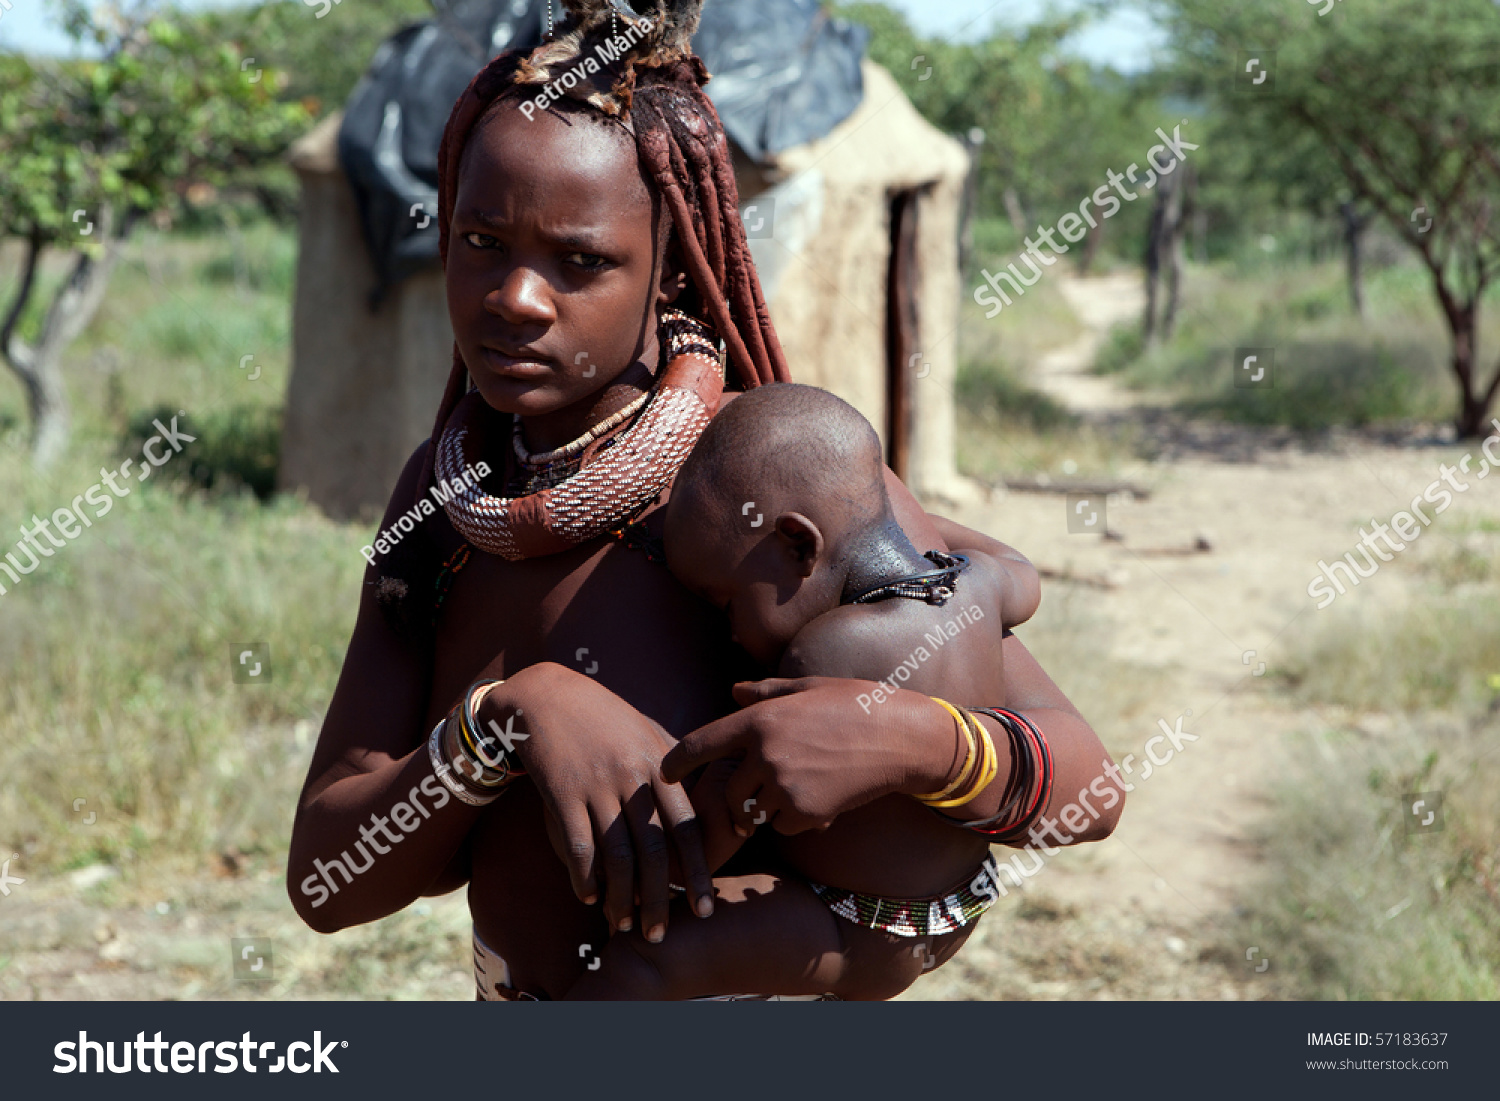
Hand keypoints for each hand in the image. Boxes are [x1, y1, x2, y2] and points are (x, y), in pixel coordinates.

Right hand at [495, 663, 713, 939]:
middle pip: (653, 850)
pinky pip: (576, 845)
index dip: (697, 871)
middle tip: (660, 933)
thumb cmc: (602, 717)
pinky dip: (584, 877)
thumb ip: (672, 768)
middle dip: (659, 898)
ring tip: (623, 923)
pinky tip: (588, 897)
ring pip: (615, 855)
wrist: (546, 695)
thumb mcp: (646, 731)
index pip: (686, 827)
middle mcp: (631, 777)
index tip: (704, 907)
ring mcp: (595, 785)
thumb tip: (700, 802)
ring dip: (620, 897)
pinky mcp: (562, 793)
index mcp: (657, 764)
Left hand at [662, 677, 947, 836]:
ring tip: (805, 787)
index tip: (664, 775)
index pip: (700, 745)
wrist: (902, 738)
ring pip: (757, 812)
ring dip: (771, 808)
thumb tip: (734, 693)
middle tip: (754, 799)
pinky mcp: (806, 811)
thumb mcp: (808, 688)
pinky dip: (798, 819)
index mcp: (760, 720)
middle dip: (737, 800)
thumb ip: (766, 694)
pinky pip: (786, 825)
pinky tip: (824, 798)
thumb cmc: (858, 703)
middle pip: (728, 793)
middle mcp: (765, 754)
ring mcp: (784, 785)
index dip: (677, 762)